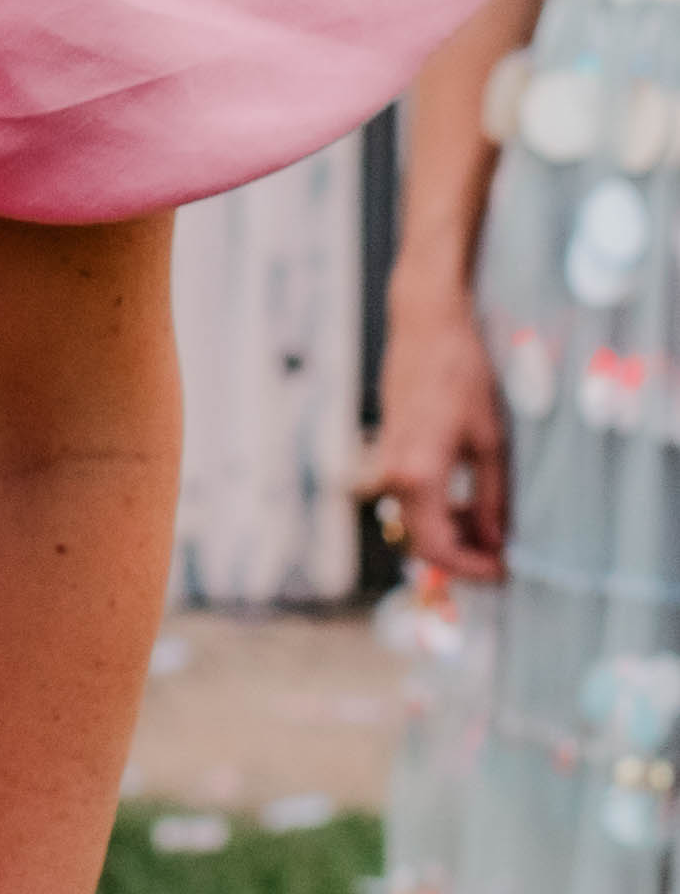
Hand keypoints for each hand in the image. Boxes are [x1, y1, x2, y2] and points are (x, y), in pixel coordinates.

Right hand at [365, 292, 507, 579]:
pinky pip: (409, 495)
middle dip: (464, 554)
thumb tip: (497, 543)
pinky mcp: (389, 446)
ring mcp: (387, 459)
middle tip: (503, 552)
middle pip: (422, 541)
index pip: (438, 550)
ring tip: (491, 523)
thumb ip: (493, 499)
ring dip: (451, 531)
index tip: (506, 571)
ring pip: (414, 519)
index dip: (474, 570)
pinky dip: (438, 507)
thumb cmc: (463, 372)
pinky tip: (467, 496)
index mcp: (417, 476)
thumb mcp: (491, 440)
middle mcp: (393, 473)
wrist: (425, 322)